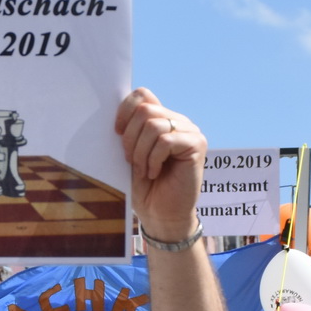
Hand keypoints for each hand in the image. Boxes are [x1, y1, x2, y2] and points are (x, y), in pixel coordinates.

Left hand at [114, 89, 204, 239]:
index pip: (142, 95)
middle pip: (145, 110)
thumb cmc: (144, 188)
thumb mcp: (130, 156)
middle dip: (130, 138)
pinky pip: (166, 141)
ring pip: (154, 124)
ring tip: (143, 170)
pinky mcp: (197, 145)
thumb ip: (129, 132)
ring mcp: (189, 131)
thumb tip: (113, 115)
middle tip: (131, 161)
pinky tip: (154, 173)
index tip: (116, 133)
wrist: (161, 215)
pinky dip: (153, 159)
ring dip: (141, 152)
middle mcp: (178, 121)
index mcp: (161, 120)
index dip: (125, 110)